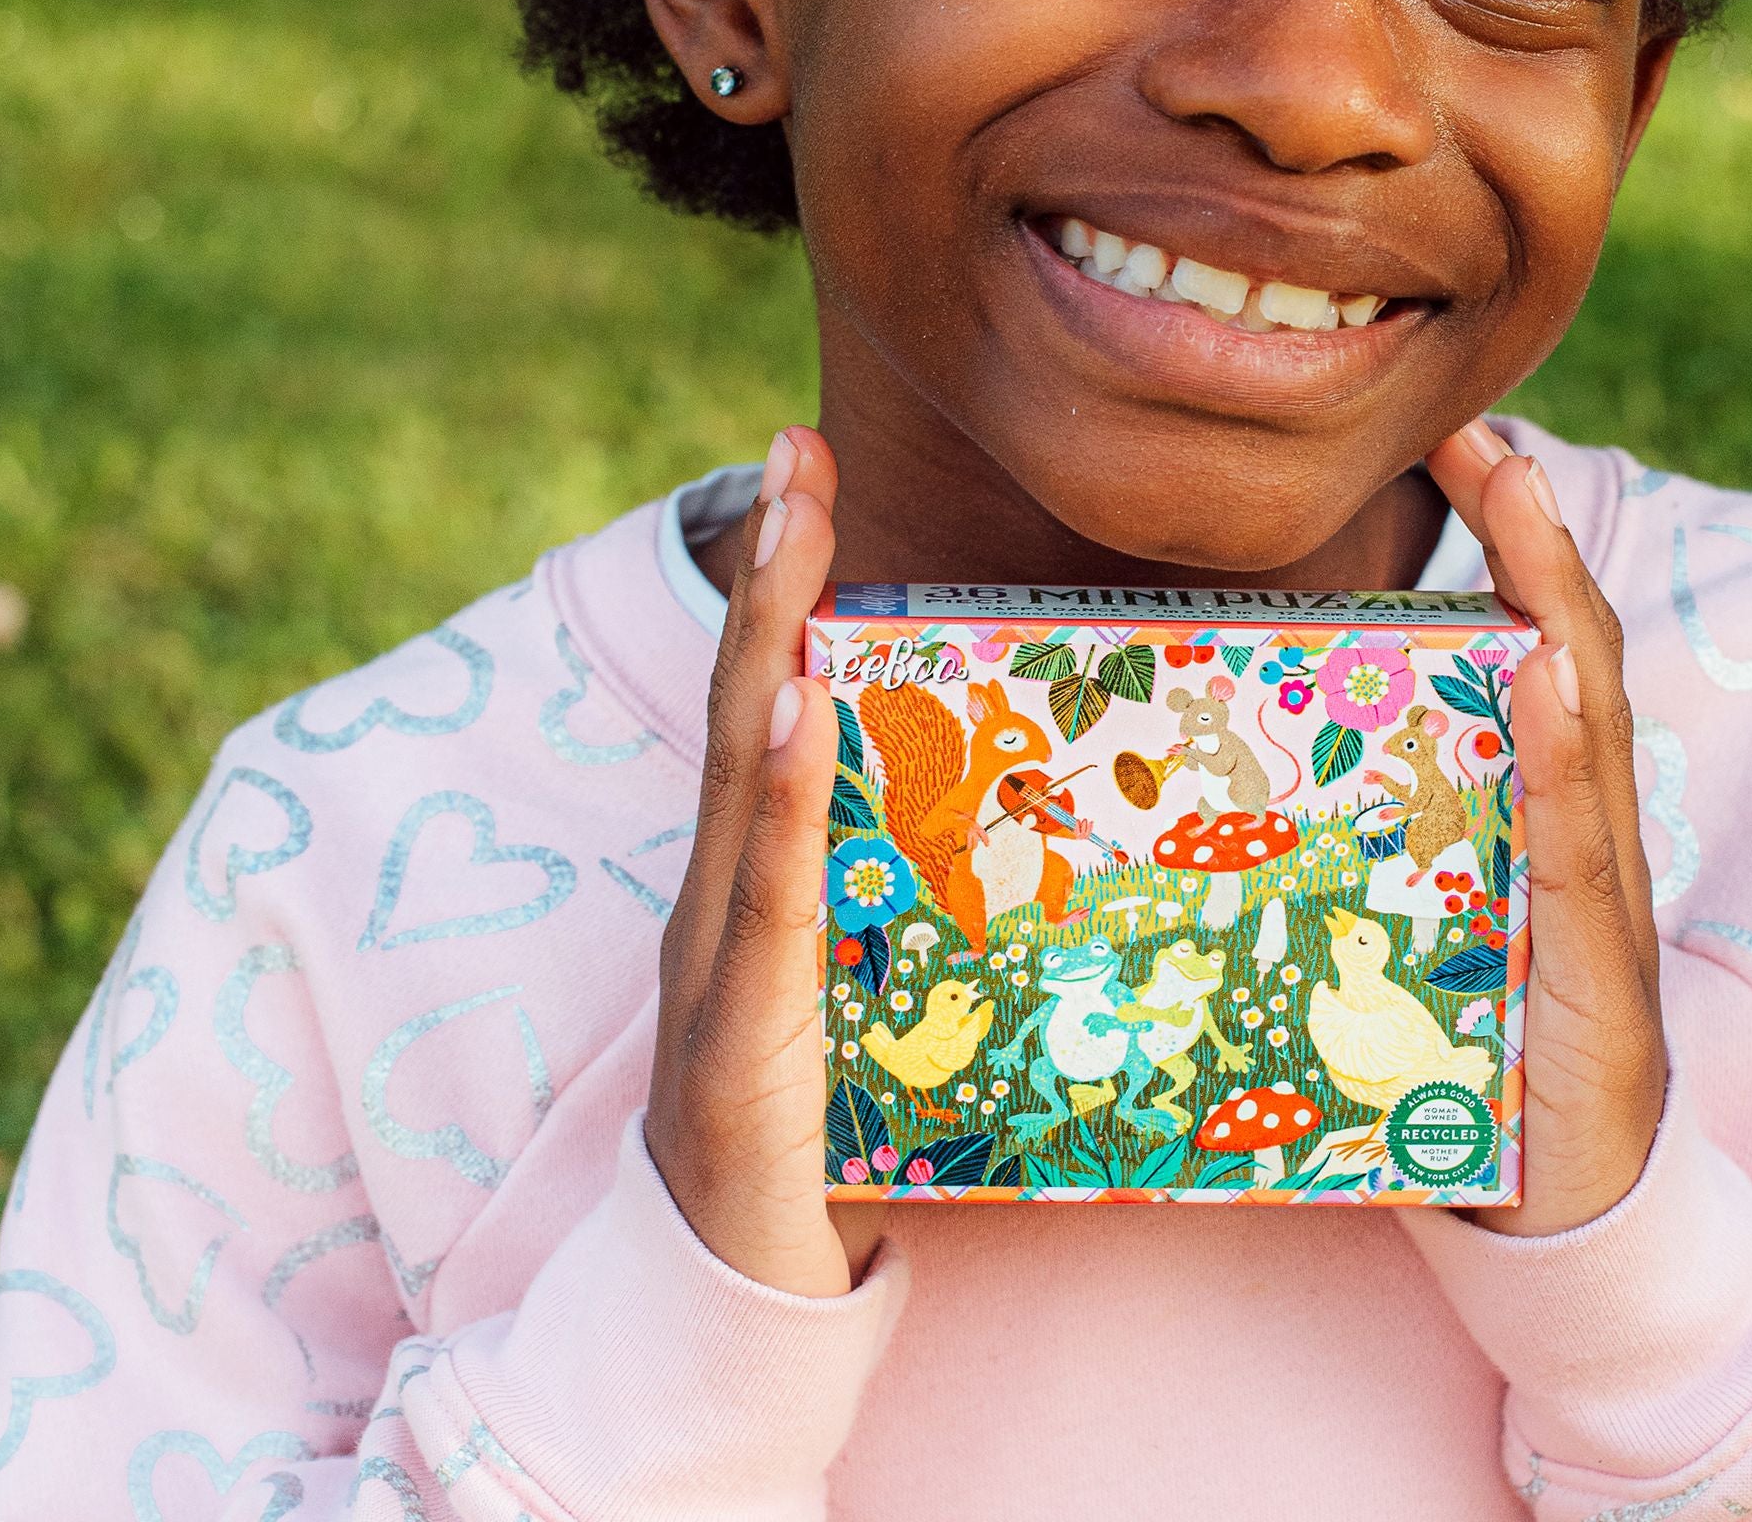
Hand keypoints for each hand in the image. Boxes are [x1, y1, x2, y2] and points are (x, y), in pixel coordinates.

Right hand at [644, 426, 851, 1297]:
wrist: (742, 1302)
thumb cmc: (827, 1136)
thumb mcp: (880, 985)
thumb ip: (916, 898)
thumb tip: (1035, 812)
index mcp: (756, 878)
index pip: (767, 701)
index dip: (778, 584)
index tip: (801, 465)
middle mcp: (721, 897)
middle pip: (744, 706)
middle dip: (768, 572)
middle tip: (793, 449)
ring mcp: (716, 962)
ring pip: (740, 779)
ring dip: (765, 646)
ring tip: (788, 533)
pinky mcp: (736, 1041)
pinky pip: (760, 903)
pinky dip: (774, 803)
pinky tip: (794, 714)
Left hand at [1426, 421, 1667, 1237]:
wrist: (1558, 1212)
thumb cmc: (1469, 1057)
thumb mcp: (1408, 918)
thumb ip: (1358, 837)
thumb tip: (1215, 768)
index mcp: (1538, 809)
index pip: (1534, 643)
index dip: (1509, 541)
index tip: (1458, 440)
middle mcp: (1583, 829)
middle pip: (1571, 651)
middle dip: (1535, 535)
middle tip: (1485, 434)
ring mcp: (1602, 892)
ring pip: (1589, 720)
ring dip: (1558, 599)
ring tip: (1524, 497)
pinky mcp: (1601, 969)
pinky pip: (1583, 843)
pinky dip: (1568, 749)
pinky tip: (1544, 672)